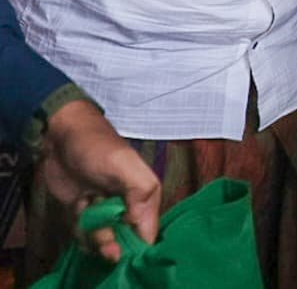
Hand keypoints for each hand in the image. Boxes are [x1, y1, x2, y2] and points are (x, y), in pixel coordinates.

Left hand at [41, 99, 160, 261]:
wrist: (61, 135)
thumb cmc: (97, 146)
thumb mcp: (124, 165)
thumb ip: (141, 192)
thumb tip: (140, 225)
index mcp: (146, 196)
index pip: (147, 231)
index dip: (136, 244)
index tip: (120, 247)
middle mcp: (128, 207)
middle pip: (124, 240)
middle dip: (110, 243)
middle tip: (99, 237)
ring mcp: (104, 210)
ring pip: (102, 239)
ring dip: (91, 235)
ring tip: (85, 213)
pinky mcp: (84, 212)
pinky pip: (83, 233)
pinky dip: (78, 230)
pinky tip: (76, 211)